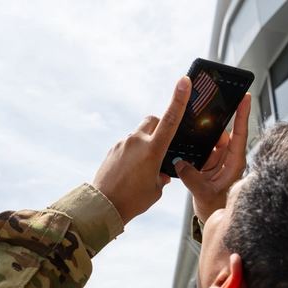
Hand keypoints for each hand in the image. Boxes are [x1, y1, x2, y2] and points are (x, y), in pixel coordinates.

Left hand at [92, 76, 190, 223]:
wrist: (103, 206)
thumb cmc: (133, 200)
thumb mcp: (156, 190)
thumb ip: (162, 176)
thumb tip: (161, 172)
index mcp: (152, 150)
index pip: (170, 119)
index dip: (179, 99)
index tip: (184, 81)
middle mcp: (137, 141)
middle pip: (153, 120)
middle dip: (161, 126)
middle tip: (164, 144)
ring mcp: (123, 143)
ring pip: (140, 134)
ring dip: (146, 144)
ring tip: (144, 168)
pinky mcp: (113, 149)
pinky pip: (128, 145)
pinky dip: (134, 153)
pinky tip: (132, 172)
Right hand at [174, 93, 250, 221]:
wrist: (212, 217)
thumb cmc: (215, 206)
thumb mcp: (203, 193)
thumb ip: (192, 177)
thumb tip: (180, 162)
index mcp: (234, 163)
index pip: (241, 134)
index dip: (243, 115)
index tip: (245, 97)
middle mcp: (228, 158)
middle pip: (222, 132)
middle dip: (214, 120)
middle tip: (205, 105)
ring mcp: (218, 159)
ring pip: (210, 139)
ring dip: (201, 135)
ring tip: (191, 124)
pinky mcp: (208, 163)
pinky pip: (201, 148)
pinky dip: (194, 144)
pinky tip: (186, 138)